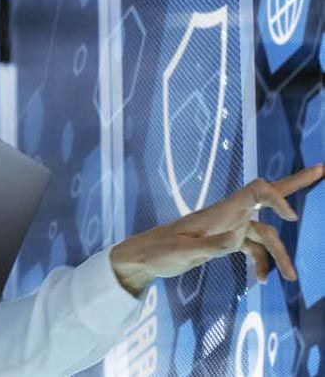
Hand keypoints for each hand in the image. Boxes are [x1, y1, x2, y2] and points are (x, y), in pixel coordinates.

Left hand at [110, 165, 323, 295]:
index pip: (254, 191)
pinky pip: (252, 247)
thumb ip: (211, 246)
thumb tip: (238, 238)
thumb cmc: (159, 252)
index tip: (291, 217)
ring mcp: (227, 227)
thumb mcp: (183, 252)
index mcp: (219, 212)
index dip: (276, 197)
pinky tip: (260, 280)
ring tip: (291, 279)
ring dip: (279, 254)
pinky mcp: (224, 240)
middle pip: (265, 196)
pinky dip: (261, 262)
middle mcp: (227, 215)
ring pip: (264, 234)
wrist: (143, 257)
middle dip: (294, 185)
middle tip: (322, 169)